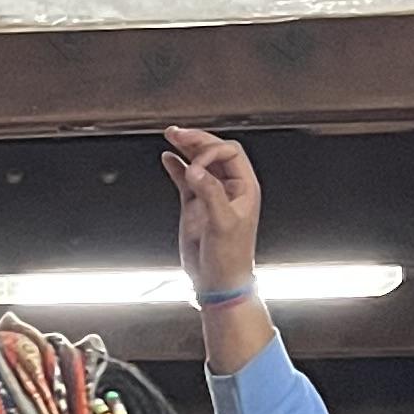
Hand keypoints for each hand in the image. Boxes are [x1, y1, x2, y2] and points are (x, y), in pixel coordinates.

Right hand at [160, 127, 261, 294]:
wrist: (218, 281)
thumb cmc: (231, 258)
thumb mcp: (223, 222)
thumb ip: (209, 193)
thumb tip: (195, 170)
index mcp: (245, 187)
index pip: (229, 154)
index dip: (211, 152)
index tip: (194, 163)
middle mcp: (229, 188)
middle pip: (213, 153)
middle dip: (196, 140)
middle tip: (177, 132)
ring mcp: (211, 196)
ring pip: (199, 163)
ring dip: (186, 149)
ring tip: (171, 135)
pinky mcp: (195, 206)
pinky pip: (186, 179)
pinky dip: (176, 167)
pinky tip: (169, 158)